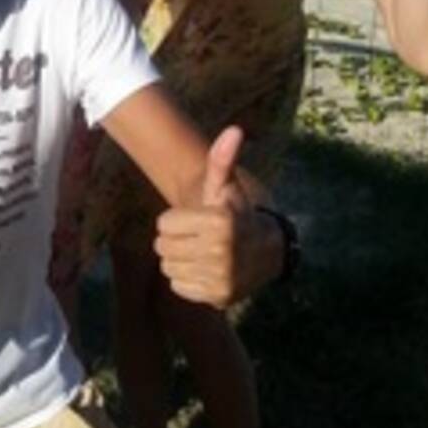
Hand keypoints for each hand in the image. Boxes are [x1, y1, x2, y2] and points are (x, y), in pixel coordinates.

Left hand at [154, 126, 280, 305]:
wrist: (266, 253)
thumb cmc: (236, 214)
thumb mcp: (226, 187)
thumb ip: (222, 159)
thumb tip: (234, 129)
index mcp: (220, 222)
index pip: (163, 224)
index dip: (176, 220)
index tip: (197, 220)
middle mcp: (221, 251)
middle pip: (162, 246)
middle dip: (175, 240)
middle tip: (197, 238)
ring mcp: (220, 277)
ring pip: (167, 267)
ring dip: (179, 259)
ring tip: (201, 253)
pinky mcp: (216, 297)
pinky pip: (178, 286)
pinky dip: (187, 279)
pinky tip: (205, 270)